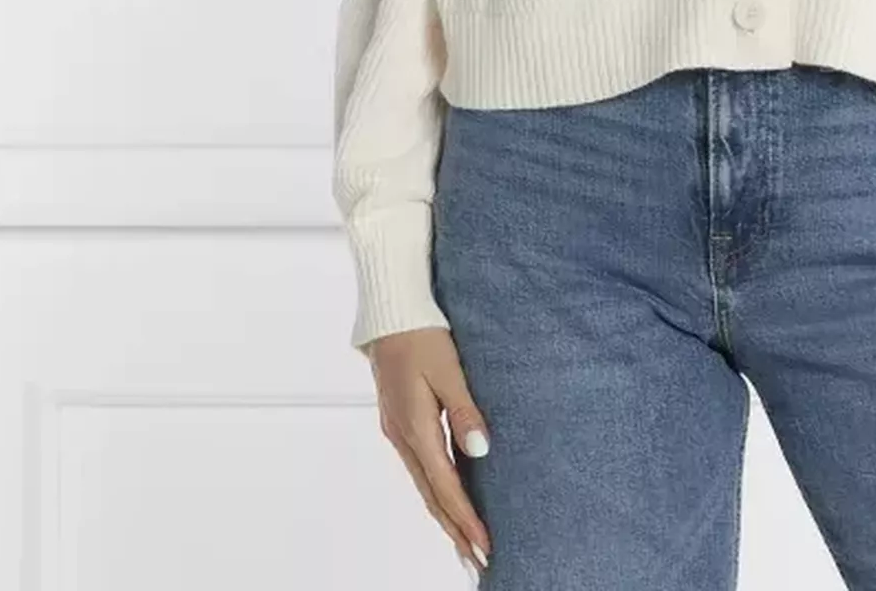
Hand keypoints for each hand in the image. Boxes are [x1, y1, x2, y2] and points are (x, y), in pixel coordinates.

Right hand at [368, 326, 494, 573]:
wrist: (390, 313)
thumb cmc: (422, 335)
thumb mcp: (448, 369)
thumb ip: (465, 411)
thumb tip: (481, 451)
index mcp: (415, 429)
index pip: (446, 487)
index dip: (466, 520)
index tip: (486, 548)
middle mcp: (403, 438)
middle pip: (433, 496)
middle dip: (455, 531)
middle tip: (479, 562)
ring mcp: (399, 432)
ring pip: (425, 486)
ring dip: (446, 516)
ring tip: (465, 543)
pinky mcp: (401, 423)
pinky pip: (421, 469)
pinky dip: (436, 492)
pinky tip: (447, 500)